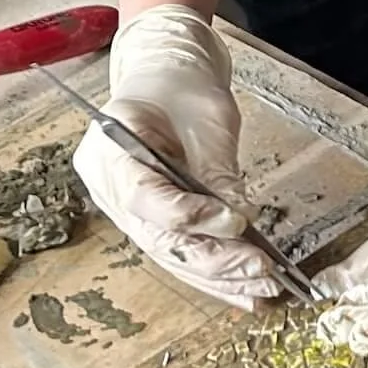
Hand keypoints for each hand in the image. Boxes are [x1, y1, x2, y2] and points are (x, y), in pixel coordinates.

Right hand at [72, 5, 282, 308]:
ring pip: (170, 255)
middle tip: (258, 269)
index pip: (145, 197)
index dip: (190, 216)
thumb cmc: (180, 85)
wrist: (166, 75)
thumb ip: (217, 168)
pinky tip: (243, 292)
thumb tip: (239, 217)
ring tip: (260, 288)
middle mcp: (107, 187)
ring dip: (218, 276)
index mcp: (108, 148)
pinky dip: (213, 274)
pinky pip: (179, 253)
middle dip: (213, 259)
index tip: (237, 221)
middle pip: (158, 238)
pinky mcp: (149, 222)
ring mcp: (125, 210)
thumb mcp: (206, 116)